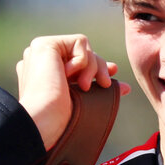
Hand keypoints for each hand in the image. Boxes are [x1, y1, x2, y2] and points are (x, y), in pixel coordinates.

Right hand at [15, 34, 128, 150]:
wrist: (43, 121)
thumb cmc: (58, 120)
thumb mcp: (82, 100)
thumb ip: (98, 88)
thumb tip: (125, 88)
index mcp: (43, 74)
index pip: (75, 63)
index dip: (95, 68)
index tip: (109, 80)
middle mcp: (39, 61)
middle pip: (82, 55)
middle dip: (99, 68)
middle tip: (105, 84)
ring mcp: (39, 52)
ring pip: (83, 48)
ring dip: (92, 67)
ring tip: (85, 87)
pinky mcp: (43, 45)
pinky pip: (79, 42)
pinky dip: (83, 60)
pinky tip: (67, 76)